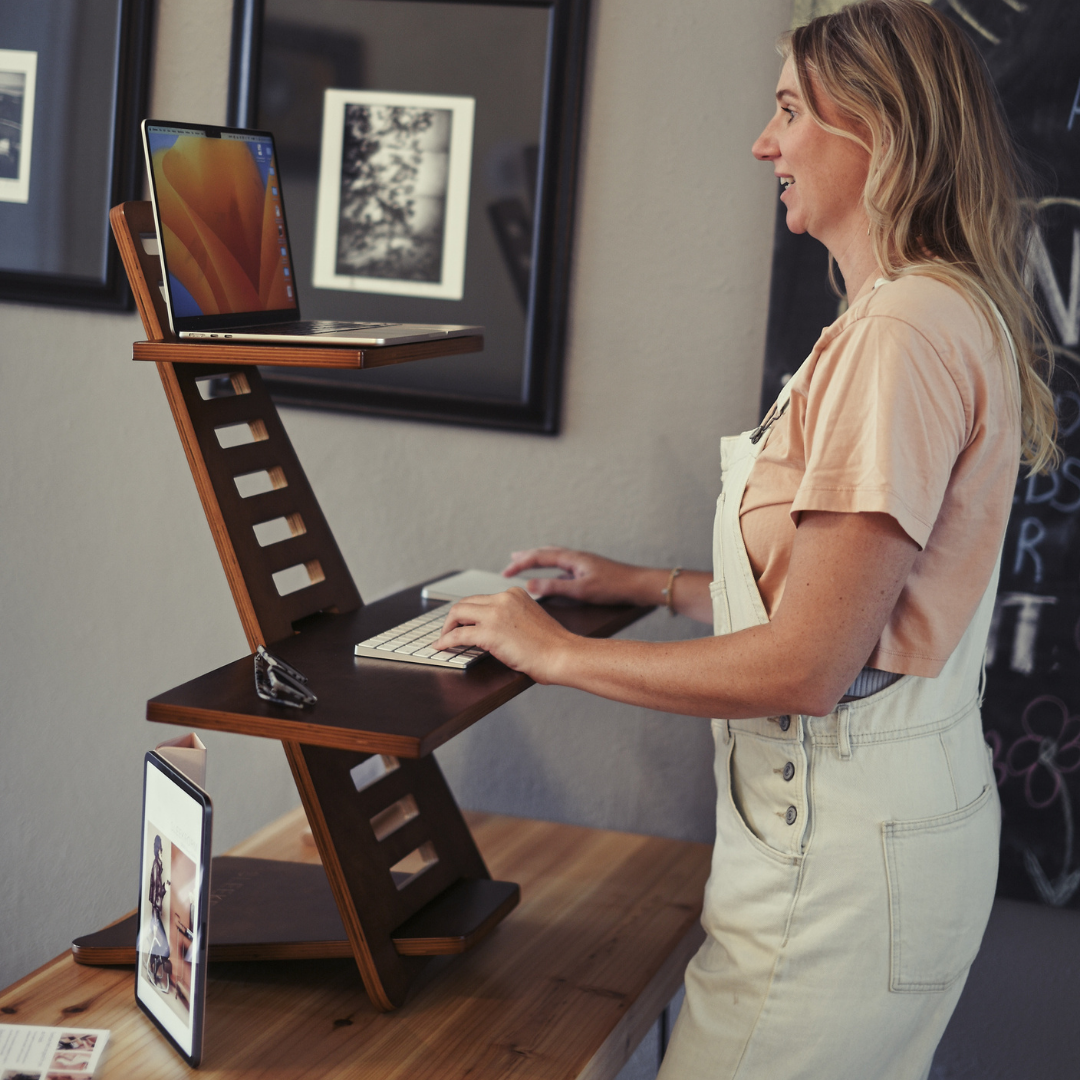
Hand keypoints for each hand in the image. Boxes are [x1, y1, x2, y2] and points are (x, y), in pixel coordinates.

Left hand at [434, 587, 574, 681]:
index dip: (468, 612)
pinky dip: (446, 641)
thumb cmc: (552, 645)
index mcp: (514, 594)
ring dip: (447, 627)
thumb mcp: (530, 619)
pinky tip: (441, 647)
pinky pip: (458, 634)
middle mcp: (503, 598)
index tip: (461, 622)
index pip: (481, 599)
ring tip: (443, 639)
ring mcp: (495, 613)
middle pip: (466, 603)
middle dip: (454, 618)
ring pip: (457, 613)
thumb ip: (511, 617)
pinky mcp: (490, 631)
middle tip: (449, 632)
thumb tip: (491, 629)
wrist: (562, 654)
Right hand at [503, 547, 651, 605]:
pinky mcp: (588, 569)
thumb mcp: (581, 590)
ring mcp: (582, 562)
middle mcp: (575, 556)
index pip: (539, 557)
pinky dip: (550, 566)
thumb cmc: (614, 587)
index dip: (520, 564)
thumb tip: (530, 585)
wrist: (639, 585)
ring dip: (538, 558)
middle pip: (545, 552)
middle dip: (526, 557)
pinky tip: (552, 573)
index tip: (505, 572)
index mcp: (572, 558)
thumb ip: (555, 587)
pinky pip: (562, 564)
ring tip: (526, 560)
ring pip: (554, 556)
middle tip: (510, 562)